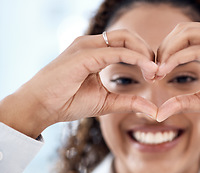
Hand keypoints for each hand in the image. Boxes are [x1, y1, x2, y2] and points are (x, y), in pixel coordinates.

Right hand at [0, 30, 157, 137]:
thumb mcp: (107, 102)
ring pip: (124, 38)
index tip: (156, 75)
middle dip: (147, 51)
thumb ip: (129, 102)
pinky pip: (115, 51)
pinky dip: (134, 58)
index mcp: (96, 52)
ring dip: (144, 53)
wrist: (41, 107)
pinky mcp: (83, 54)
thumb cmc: (68, 102)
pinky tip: (147, 70)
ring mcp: (86, 46)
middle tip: (159, 71)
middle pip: (128, 36)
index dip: (144, 57)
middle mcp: (91, 44)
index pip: (126, 44)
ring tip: (155, 71)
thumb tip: (154, 110)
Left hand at [155, 23, 199, 123]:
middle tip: (153, 72)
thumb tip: (160, 112)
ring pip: (187, 34)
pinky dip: (179, 58)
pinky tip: (168, 69)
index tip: (154, 73)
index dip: (164, 52)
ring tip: (158, 71)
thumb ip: (183, 101)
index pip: (182, 36)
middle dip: (162, 49)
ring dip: (168, 52)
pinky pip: (198, 48)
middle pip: (181, 30)